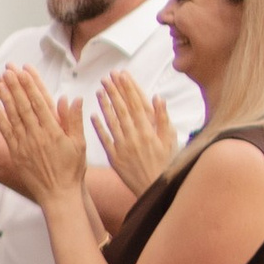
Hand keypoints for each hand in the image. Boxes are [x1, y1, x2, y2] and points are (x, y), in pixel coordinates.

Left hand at [0, 64, 88, 211]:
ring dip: (6, 97)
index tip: (24, 70)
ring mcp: (26, 144)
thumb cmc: (72, 170)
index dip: (31, 85)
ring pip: (14, 116)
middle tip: (8, 69)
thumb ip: (74, 120)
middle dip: (16, 85)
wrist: (59, 195)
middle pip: (25, 105)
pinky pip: (6, 132)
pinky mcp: (17, 153)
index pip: (41, 102)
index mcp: (55, 131)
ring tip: (0, 81)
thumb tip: (73, 98)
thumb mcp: (79, 144)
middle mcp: (38, 135)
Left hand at [94, 70, 179, 195]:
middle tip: (107, 77)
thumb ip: (163, 118)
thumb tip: (158, 97)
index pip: (136, 104)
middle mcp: (134, 136)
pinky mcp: (114, 157)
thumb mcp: (170, 140)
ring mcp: (123, 146)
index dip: (128, 88)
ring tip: (99, 90)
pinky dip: (99, 127)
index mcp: (148, 131)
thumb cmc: (166, 163)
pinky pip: (105, 139)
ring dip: (105, 105)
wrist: (155, 188)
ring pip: (112, 121)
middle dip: (114, 91)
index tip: (121, 75)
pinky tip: (93, 115)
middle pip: (122, 109)